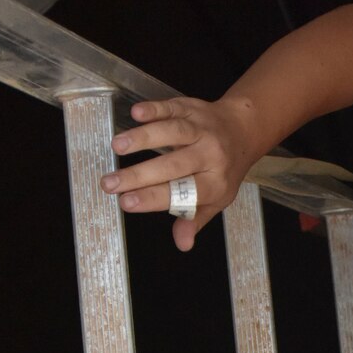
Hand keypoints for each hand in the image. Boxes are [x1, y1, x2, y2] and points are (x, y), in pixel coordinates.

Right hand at [101, 95, 255, 249]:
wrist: (243, 130)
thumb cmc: (224, 169)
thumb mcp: (217, 198)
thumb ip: (195, 218)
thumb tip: (183, 244)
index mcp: (215, 182)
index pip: (183, 193)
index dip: (153, 198)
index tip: (126, 202)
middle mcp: (210, 155)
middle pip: (173, 165)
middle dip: (139, 175)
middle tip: (110, 183)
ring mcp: (201, 129)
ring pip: (173, 132)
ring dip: (143, 138)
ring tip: (117, 146)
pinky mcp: (192, 108)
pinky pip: (173, 107)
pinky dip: (155, 109)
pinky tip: (136, 113)